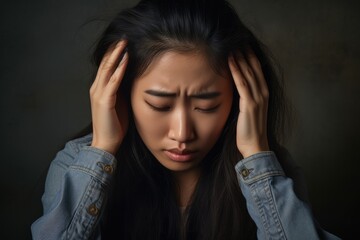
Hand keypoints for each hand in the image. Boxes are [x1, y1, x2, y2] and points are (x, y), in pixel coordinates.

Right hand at [90, 40, 128, 154]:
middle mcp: (97, 88)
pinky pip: (113, 82)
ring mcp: (99, 94)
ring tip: (124, 43)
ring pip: (108, 69)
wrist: (106, 143)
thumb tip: (132, 79)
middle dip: (114, 50)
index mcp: (100, 89)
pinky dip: (119, 70)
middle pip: (105, 64)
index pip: (106, 67)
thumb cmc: (115, 125)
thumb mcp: (119, 103)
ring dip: (116, 55)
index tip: (122, 43)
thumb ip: (122, 91)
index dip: (113, 54)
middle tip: (123, 37)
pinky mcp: (105, 101)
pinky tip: (125, 59)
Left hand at [228, 51, 269, 157]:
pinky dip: (236, 70)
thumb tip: (236, 86)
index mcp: (264, 94)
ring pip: (248, 73)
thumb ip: (246, 97)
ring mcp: (258, 98)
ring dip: (240, 58)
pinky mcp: (249, 104)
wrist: (255, 145)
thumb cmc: (250, 130)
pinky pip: (241, 83)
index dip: (251, 57)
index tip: (243, 46)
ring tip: (232, 46)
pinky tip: (230, 61)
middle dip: (246, 53)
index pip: (258, 70)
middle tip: (237, 40)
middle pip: (254, 68)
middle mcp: (263, 93)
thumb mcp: (249, 110)